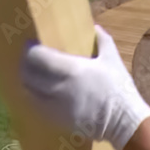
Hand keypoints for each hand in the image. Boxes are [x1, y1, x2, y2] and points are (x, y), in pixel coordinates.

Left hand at [21, 25, 149, 149]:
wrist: (124, 121)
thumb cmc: (119, 89)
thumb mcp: (113, 60)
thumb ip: (103, 41)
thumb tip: (95, 28)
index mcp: (71, 69)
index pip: (37, 57)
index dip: (30, 50)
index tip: (31, 46)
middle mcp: (58, 88)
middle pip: (28, 75)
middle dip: (26, 66)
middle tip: (30, 61)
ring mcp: (56, 106)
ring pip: (29, 92)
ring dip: (28, 83)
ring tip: (33, 77)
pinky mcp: (58, 120)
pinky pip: (37, 107)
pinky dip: (34, 99)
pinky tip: (40, 94)